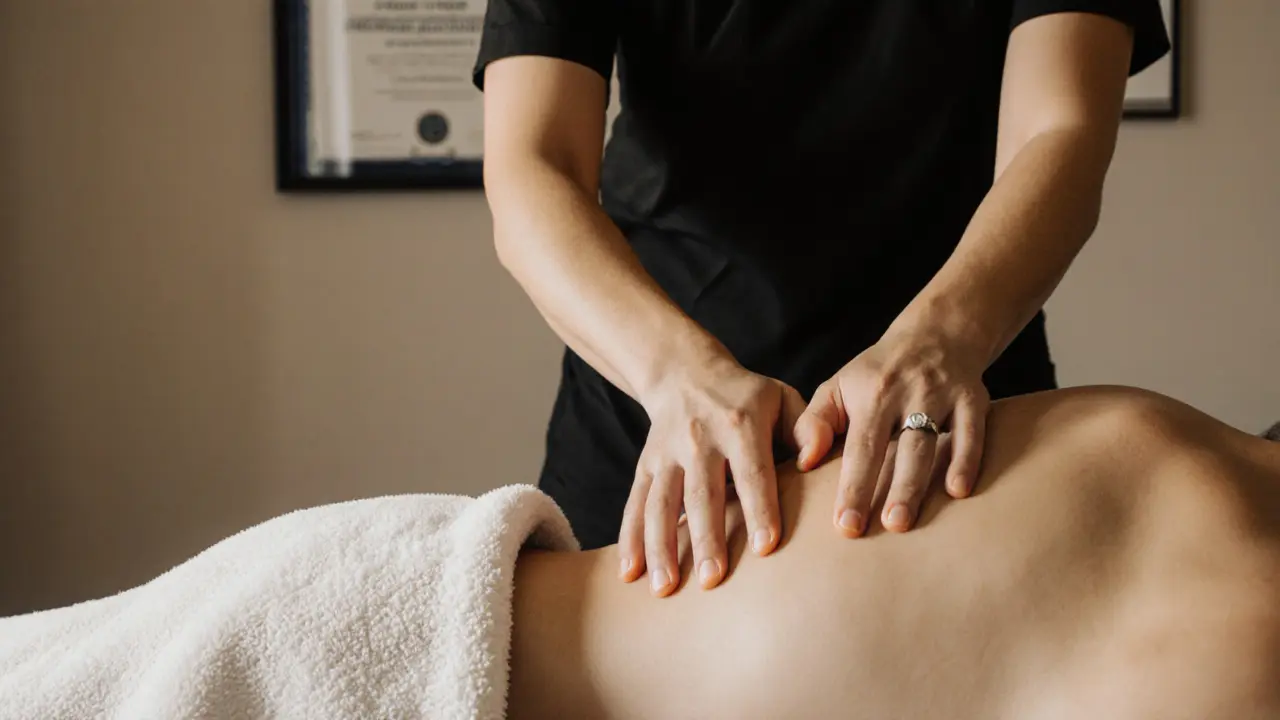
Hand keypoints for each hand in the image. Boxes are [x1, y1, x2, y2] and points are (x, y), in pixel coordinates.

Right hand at [620, 360, 806, 596]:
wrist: (686, 373)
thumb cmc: (748, 399)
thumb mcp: (783, 400)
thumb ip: (807, 430)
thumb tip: (817, 458)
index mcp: (740, 424)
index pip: (752, 472)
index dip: (759, 508)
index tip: (766, 547)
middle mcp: (699, 439)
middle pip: (701, 494)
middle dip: (706, 538)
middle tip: (713, 580)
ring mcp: (666, 453)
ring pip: (661, 503)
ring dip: (661, 546)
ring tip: (666, 588)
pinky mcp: (645, 465)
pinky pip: (635, 503)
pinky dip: (629, 539)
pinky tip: (629, 574)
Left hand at [793, 326, 990, 535]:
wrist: (934, 333)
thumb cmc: (876, 374)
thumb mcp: (837, 388)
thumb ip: (814, 423)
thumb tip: (803, 463)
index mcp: (870, 395)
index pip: (860, 447)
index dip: (853, 486)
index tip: (846, 524)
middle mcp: (906, 394)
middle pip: (898, 448)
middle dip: (891, 489)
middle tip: (885, 528)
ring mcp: (941, 396)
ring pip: (931, 444)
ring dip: (919, 483)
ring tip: (906, 521)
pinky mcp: (973, 400)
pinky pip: (972, 433)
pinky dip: (967, 460)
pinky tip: (959, 491)